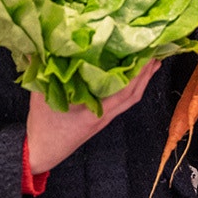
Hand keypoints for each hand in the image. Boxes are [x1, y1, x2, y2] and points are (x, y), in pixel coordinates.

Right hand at [26, 58, 160, 174]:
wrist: (40, 153)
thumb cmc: (42, 126)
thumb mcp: (41, 95)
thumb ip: (44, 70)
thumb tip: (44, 43)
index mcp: (94, 111)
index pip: (124, 90)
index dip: (139, 73)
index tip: (148, 54)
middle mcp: (105, 115)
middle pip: (134, 94)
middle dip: (147, 74)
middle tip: (157, 52)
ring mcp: (105, 118)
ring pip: (131, 98)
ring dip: (143, 80)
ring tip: (152, 61)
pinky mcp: (102, 118)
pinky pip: (123, 101)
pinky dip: (132, 87)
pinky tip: (133, 75)